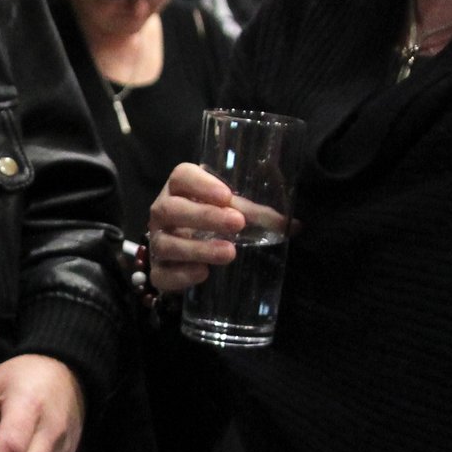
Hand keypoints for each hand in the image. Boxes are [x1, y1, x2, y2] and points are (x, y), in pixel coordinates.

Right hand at [145, 162, 262, 294]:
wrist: (180, 254)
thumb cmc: (210, 222)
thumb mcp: (231, 211)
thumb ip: (257, 215)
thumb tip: (295, 225)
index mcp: (180, 189)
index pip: (181, 176)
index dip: (201, 184)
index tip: (226, 195)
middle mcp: (163, 212)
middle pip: (171, 209)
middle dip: (204, 216)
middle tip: (236, 223)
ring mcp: (157, 242)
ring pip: (167, 243)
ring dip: (198, 248)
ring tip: (229, 253)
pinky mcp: (157, 270)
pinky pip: (161, 274)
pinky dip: (181, 275)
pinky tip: (203, 274)